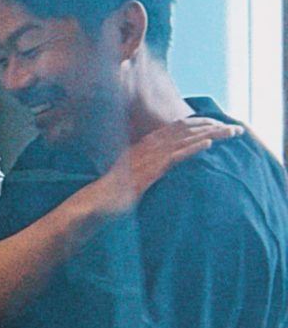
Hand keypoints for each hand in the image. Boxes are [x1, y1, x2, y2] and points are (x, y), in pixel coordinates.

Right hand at [92, 116, 241, 216]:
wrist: (92, 204)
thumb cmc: (109, 193)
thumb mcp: (129, 175)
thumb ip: (144, 166)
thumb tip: (157, 164)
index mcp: (142, 146)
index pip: (173, 128)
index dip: (196, 123)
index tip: (216, 123)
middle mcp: (145, 148)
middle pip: (182, 130)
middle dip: (209, 126)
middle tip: (234, 127)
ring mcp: (146, 159)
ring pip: (182, 141)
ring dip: (208, 134)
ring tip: (229, 131)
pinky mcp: (148, 173)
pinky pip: (174, 158)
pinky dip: (192, 149)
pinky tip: (208, 144)